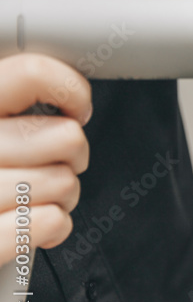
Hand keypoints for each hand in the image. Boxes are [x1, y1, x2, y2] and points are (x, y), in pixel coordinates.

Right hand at [0, 54, 90, 265]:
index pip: (30, 75)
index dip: (70, 91)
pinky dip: (53, 227)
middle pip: (66, 136)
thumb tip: (64, 97)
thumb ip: (13, 108)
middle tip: (53, 167)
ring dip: (62, 196)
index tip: (75, 110)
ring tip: (34, 200)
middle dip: (72, 157)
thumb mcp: (2, 138)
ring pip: (64, 182)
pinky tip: (33, 225)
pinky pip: (49, 221)